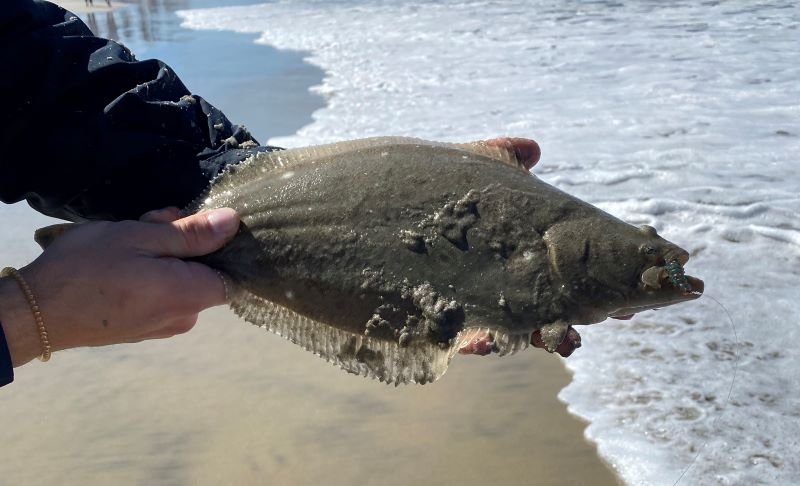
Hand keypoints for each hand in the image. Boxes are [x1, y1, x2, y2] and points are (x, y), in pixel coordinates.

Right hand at [0, 207, 239, 365]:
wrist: (36, 313)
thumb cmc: (87, 269)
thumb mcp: (141, 238)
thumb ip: (192, 234)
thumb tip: (232, 223)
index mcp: (190, 296)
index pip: (235, 274)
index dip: (222, 247)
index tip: (198, 226)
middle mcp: (185, 318)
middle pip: (204, 271)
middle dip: (184, 241)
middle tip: (151, 221)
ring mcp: (163, 326)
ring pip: (180, 279)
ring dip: (163, 253)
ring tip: (131, 235)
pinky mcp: (143, 327)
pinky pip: (162, 293)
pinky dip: (151, 272)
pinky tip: (123, 258)